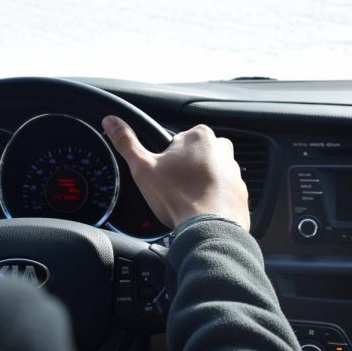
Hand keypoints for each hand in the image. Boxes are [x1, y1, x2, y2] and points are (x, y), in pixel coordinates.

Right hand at [102, 116, 248, 230]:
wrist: (209, 229)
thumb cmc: (178, 197)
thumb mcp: (143, 168)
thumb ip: (126, 142)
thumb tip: (110, 121)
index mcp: (199, 136)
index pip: (177, 142)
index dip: (167, 160)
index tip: (164, 175)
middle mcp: (223, 149)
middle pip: (194, 157)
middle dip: (184, 171)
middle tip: (174, 189)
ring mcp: (235, 171)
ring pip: (209, 174)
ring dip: (199, 185)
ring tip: (187, 203)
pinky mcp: (241, 192)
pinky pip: (222, 192)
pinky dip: (212, 200)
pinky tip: (201, 211)